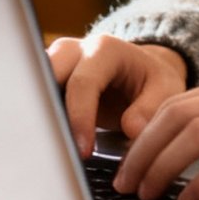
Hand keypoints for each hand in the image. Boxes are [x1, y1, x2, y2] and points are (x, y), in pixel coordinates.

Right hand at [47, 33, 187, 157]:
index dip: (80, 118)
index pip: (82, 83)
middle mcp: (75, 51)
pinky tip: (41, 142)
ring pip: (33, 85)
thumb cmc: (153, 81)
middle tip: (53, 149)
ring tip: (44, 148)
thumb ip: (151, 109)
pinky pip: (35, 96)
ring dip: (36, 115)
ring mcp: (57, 62)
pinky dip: (36, 117)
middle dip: (46, 112)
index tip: (83, 150)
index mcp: (104, 49)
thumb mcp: (166, 91)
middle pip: (46, 77)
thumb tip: (131, 129)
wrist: (142, 71)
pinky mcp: (48, 78)